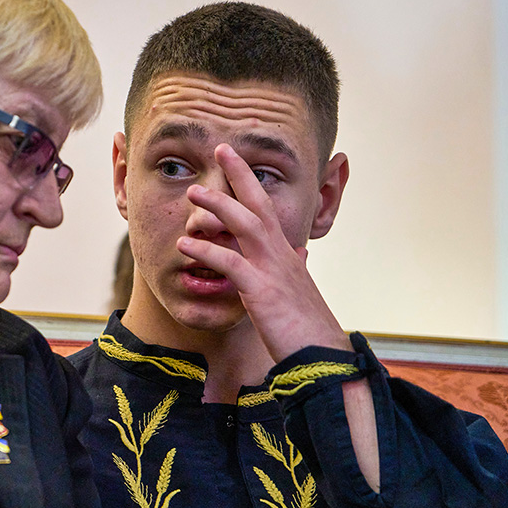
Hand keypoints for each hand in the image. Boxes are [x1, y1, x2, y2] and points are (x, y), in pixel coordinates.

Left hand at [175, 143, 350, 360]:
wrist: (322, 359)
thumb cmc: (306, 328)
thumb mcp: (300, 291)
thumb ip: (295, 268)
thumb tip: (300, 252)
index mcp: (285, 255)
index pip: (268, 208)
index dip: (251, 182)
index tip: (234, 159)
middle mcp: (281, 255)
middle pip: (260, 204)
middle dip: (240, 175)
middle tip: (220, 148)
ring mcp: (272, 271)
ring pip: (245, 226)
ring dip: (219, 205)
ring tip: (193, 192)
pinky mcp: (262, 292)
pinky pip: (231, 265)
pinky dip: (207, 251)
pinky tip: (185, 245)